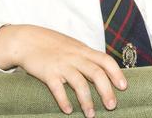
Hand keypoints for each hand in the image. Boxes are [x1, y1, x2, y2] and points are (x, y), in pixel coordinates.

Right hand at [0, 24, 125, 116]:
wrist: (27, 40)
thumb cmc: (53, 45)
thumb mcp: (74, 47)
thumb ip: (87, 57)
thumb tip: (103, 71)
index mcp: (84, 51)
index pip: (106, 60)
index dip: (116, 73)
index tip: (124, 87)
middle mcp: (75, 57)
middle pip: (96, 74)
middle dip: (106, 91)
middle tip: (112, 106)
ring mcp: (62, 64)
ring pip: (79, 83)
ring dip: (86, 101)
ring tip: (91, 114)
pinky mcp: (47, 73)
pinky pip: (58, 88)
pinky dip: (64, 100)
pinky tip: (68, 110)